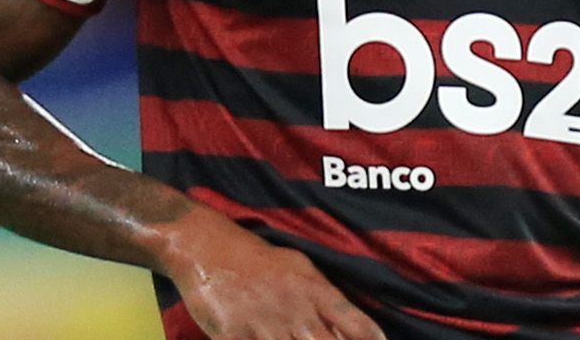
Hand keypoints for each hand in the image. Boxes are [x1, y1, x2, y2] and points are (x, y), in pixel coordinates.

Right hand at [159, 210, 384, 339]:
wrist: (209, 249)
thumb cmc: (260, 260)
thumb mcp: (299, 269)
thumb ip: (323, 298)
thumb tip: (346, 327)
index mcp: (314, 290)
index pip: (353, 321)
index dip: (370, 337)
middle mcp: (295, 309)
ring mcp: (265, 325)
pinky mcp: (234, 337)